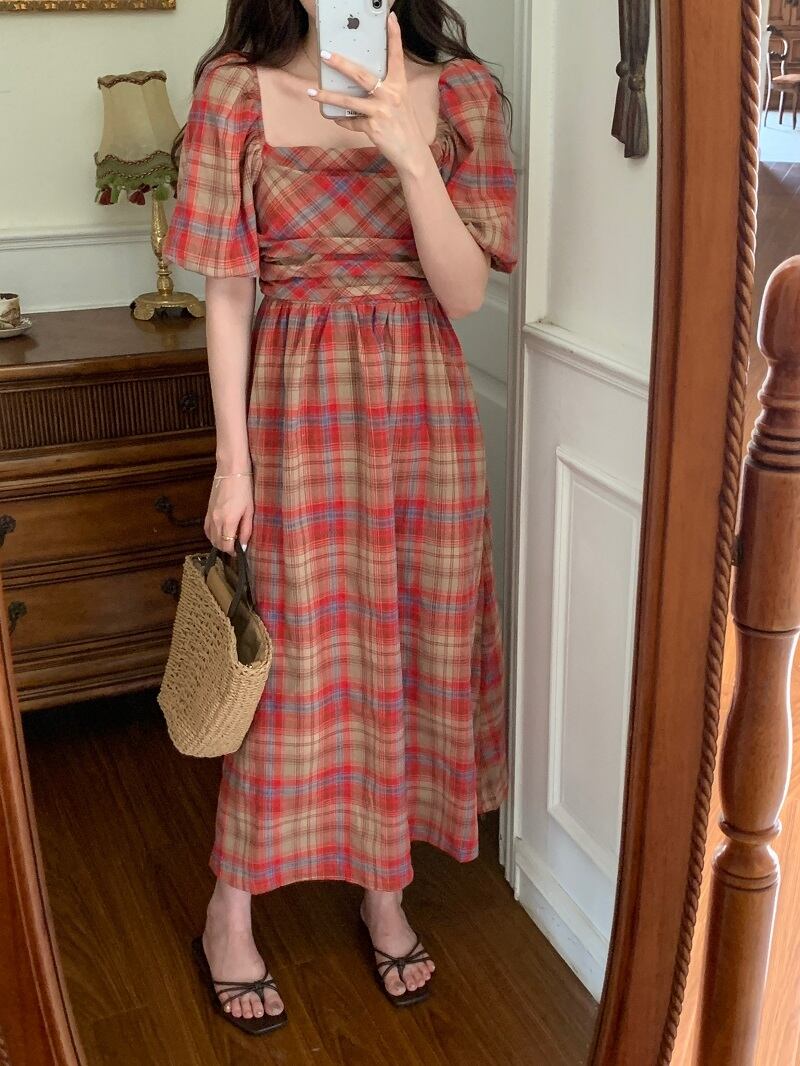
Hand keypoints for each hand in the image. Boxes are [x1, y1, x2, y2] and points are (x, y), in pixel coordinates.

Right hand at [205, 475, 253, 552]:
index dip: (233, 552)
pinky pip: (207, 529)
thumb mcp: (250, 510)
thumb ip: (246, 529)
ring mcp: (210, 515)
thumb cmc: (244, 488)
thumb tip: (244, 545)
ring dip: (219, 543)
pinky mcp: (208, 510)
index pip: (227, 546)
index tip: (240, 551)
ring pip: (210, 537)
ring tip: (229, 540)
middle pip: (217, 544)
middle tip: (237, 546)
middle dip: (226, 548)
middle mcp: (216, 520)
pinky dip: (212, 535)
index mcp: (228, 521)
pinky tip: (219, 533)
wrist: (231, 471)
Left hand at [308, 11, 429, 174]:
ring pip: (349, 101)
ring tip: (312, 91)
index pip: (396, 56)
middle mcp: (391, 95)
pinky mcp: (374, 128)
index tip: (389, 18)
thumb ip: (384, 90)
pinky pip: (352, 121)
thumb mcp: (400, 103)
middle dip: (341, 64)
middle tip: (325, 55)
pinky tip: (337, 119)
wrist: (412, 153)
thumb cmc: (404, 126)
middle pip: (361, 75)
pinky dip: (343, 121)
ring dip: (328, 96)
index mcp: (399, 85)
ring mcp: (381, 111)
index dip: (394, 36)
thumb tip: (360, 83)